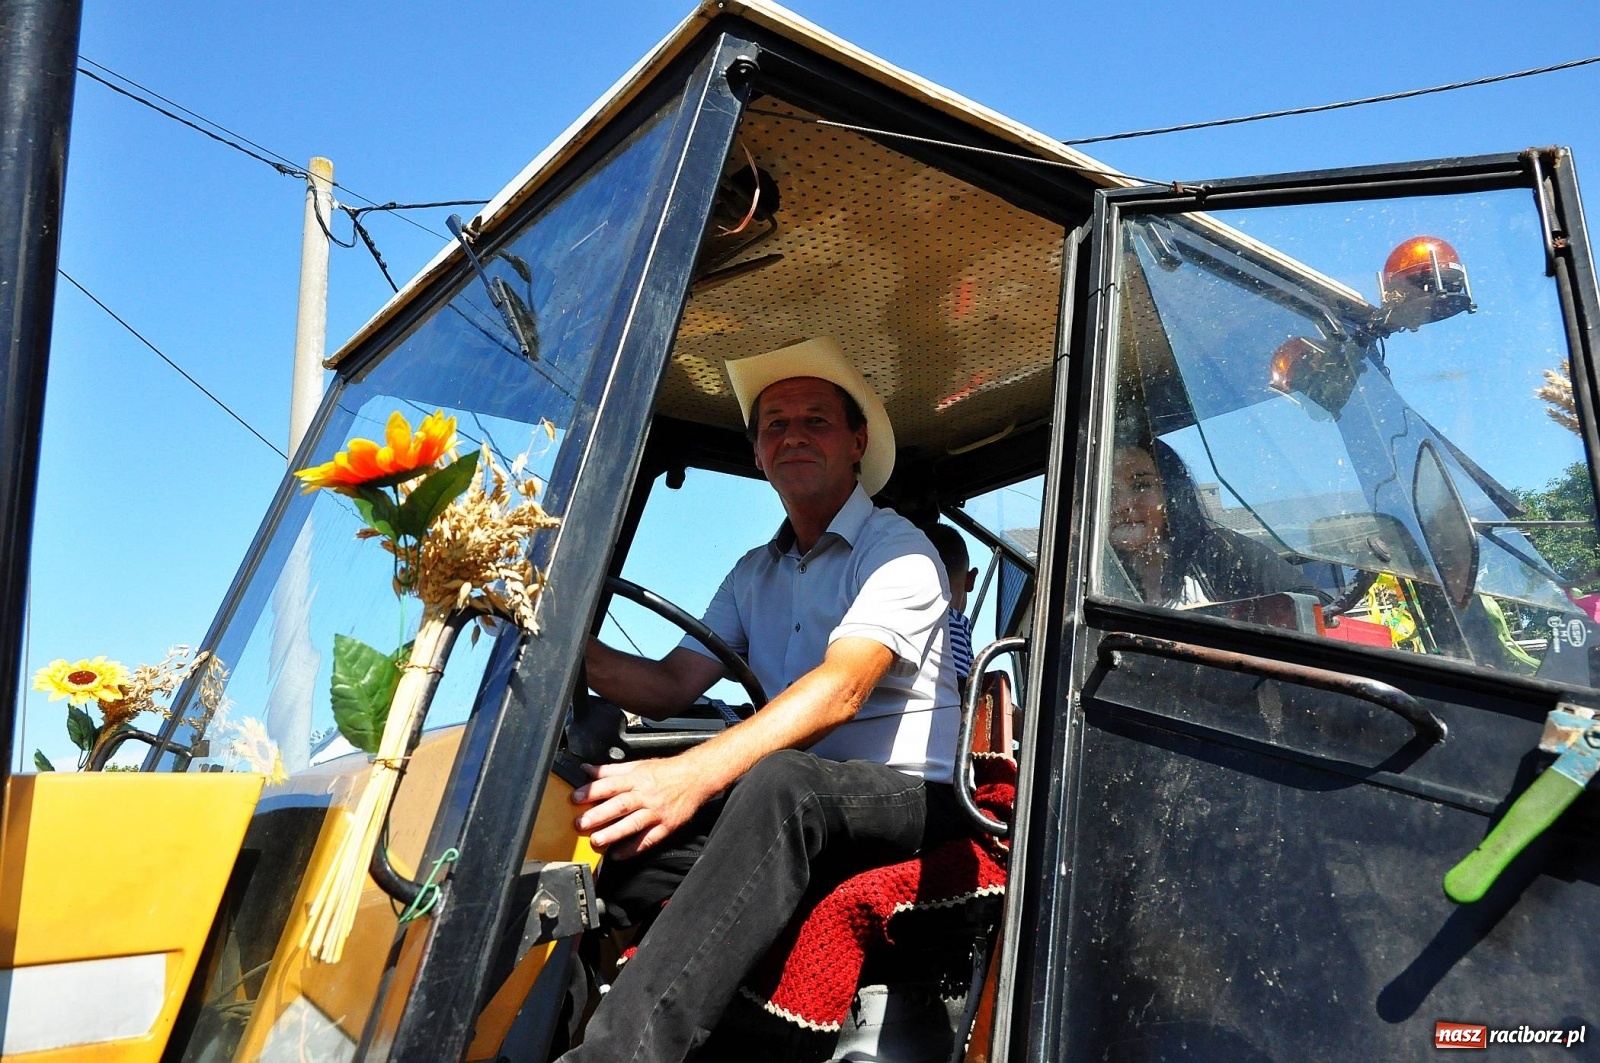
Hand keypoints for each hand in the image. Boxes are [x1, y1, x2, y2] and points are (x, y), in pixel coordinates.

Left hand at [571, 755, 714, 859]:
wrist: (695, 777)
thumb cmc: (665, 772)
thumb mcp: (637, 765)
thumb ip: (609, 770)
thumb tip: (586, 769)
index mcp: (636, 779)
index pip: (610, 784)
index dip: (592, 791)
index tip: (576, 798)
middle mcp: (646, 795)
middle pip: (620, 805)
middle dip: (599, 815)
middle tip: (581, 824)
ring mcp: (656, 812)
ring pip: (633, 824)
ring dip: (614, 833)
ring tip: (597, 841)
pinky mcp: (666, 826)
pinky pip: (648, 839)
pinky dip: (633, 848)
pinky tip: (618, 854)